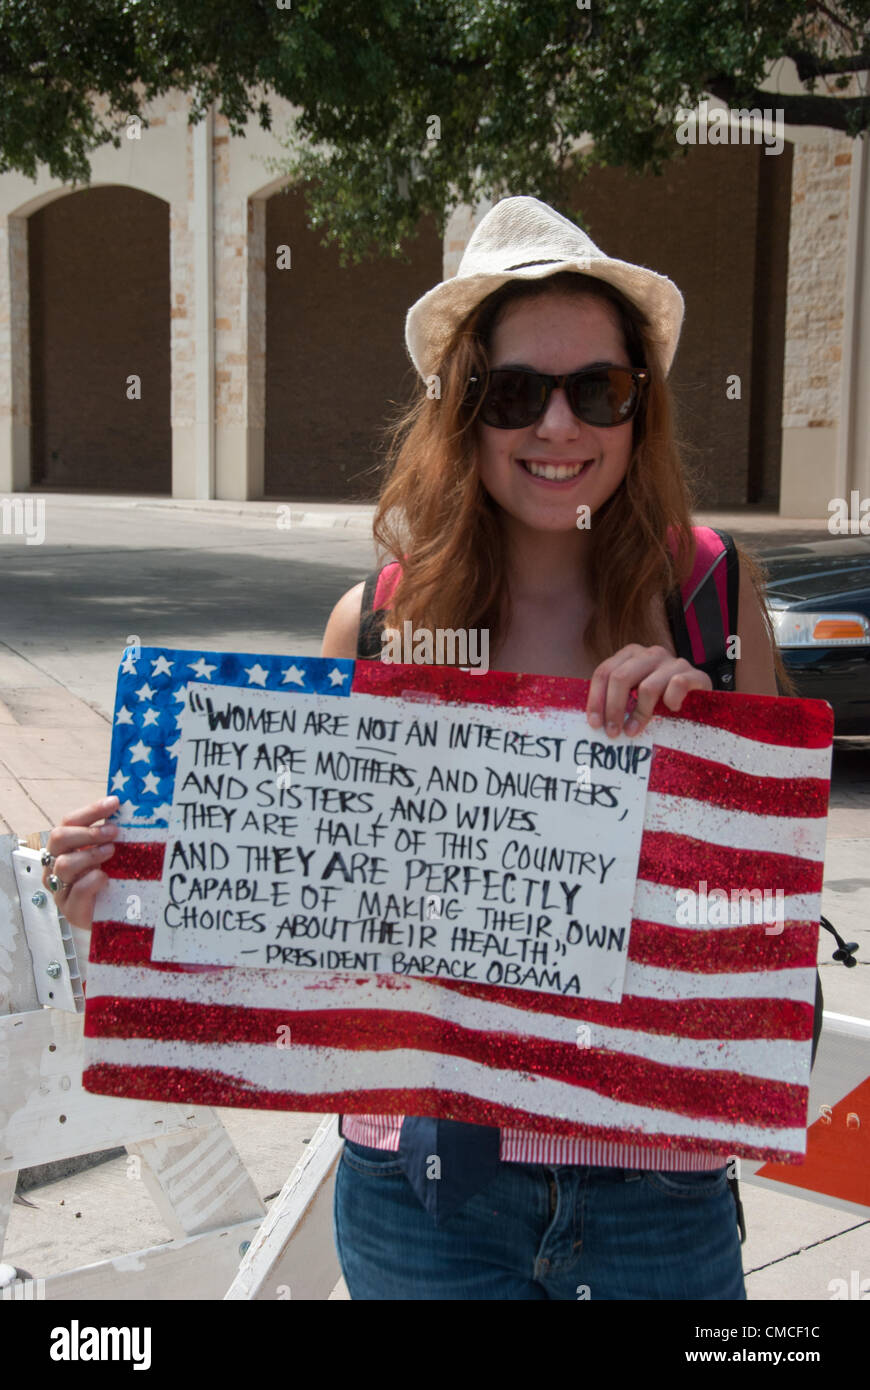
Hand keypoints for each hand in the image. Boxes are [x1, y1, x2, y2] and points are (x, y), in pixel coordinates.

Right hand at [42, 795, 120, 930]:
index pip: (70, 821)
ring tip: (111, 852)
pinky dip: (92, 880)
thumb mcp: (109, 854)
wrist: (112, 917)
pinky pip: (76, 890)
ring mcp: (60, 887)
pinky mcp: (70, 908)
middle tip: (114, 832)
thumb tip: (128, 810)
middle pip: (59, 838)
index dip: (91, 810)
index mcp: (65, 846)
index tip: (114, 803)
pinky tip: (105, 878)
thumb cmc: (109, 880)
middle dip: (88, 832)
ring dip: (90, 854)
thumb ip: (110, 836)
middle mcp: (56, 864)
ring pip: (64, 864)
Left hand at [586, 645, 712, 739]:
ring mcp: (674, 662)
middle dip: (613, 709)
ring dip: (639, 714)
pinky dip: (671, 701)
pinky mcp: (695, 674)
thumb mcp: (635, 696)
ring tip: (634, 731)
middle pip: (620, 678)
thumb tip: (593, 723)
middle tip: (613, 733)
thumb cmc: (661, 702)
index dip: (596, 699)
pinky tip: (671, 711)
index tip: (595, 724)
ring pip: (647, 686)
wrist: (702, 700)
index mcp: (631, 655)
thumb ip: (616, 701)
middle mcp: (650, 654)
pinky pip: (677, 685)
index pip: (604, 672)